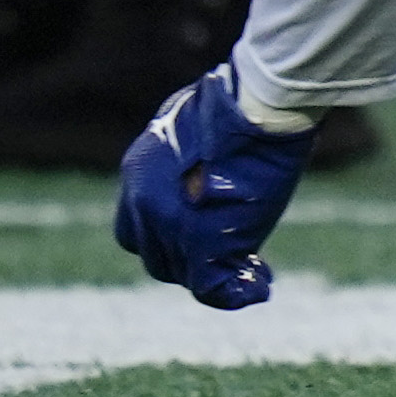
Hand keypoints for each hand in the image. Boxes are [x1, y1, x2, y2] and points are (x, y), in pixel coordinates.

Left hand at [112, 66, 318, 308]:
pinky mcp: (199, 243)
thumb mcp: (192, 125)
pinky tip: (260, 283)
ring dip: (213, 273)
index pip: (134, 227)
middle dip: (188, 260)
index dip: (163, 238)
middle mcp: (142, 202)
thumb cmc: (236, 104)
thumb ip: (182, 159)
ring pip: (181, 272)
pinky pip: (210, 288)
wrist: (255, 105)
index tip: (197, 235)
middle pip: (154, 255)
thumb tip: (199, 178)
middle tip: (228, 254)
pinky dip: (234, 292)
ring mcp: (168, 224)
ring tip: (253, 269)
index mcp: (137, 172)